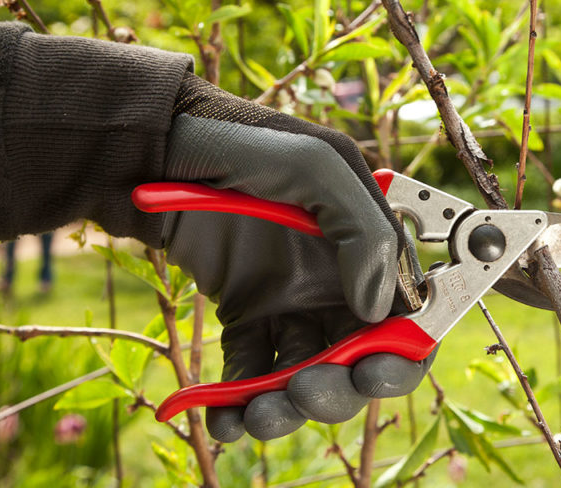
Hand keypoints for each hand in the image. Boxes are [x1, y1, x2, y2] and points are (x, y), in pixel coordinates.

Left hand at [161, 73, 434, 441]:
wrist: (154, 146)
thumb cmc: (241, 143)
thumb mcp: (315, 164)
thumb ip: (364, 230)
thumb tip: (380, 309)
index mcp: (366, 244)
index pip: (405, 313)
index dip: (402, 353)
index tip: (374, 373)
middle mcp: (335, 277)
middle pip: (358, 357)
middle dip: (340, 388)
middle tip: (307, 390)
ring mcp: (288, 297)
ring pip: (305, 373)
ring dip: (290, 407)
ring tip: (258, 415)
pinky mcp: (242, 312)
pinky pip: (251, 371)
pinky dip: (240, 404)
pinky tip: (225, 418)